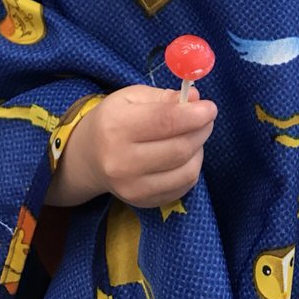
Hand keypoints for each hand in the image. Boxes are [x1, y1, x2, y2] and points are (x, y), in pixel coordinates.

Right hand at [47, 84, 216, 208]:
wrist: (88, 157)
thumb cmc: (114, 119)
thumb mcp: (132, 97)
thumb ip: (165, 97)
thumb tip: (196, 100)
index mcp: (117, 127)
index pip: (166, 121)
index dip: (195, 114)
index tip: (210, 108)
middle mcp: (122, 161)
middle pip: (179, 148)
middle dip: (201, 130)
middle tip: (205, 118)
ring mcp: (131, 187)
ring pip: (186, 171)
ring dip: (199, 150)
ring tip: (193, 136)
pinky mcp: (142, 202)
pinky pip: (183, 187)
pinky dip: (191, 168)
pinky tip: (184, 156)